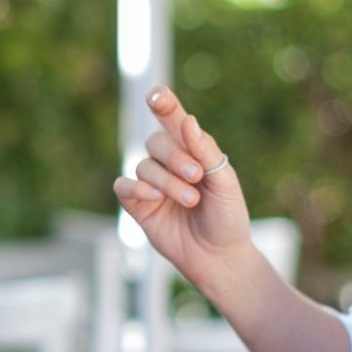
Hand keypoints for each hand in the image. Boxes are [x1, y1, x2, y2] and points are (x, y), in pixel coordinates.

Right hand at [112, 86, 255, 293]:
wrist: (220, 256)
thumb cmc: (227, 216)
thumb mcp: (225, 182)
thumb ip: (206, 151)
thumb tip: (187, 120)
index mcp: (192, 149)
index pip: (172, 117)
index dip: (162, 102)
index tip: (156, 95)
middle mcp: (169, 162)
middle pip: (155, 141)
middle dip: (175, 156)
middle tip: (196, 176)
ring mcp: (152, 184)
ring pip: (143, 165)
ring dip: (167, 181)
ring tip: (190, 200)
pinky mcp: (138, 206)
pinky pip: (123, 186)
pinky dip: (137, 187)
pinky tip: (155, 197)